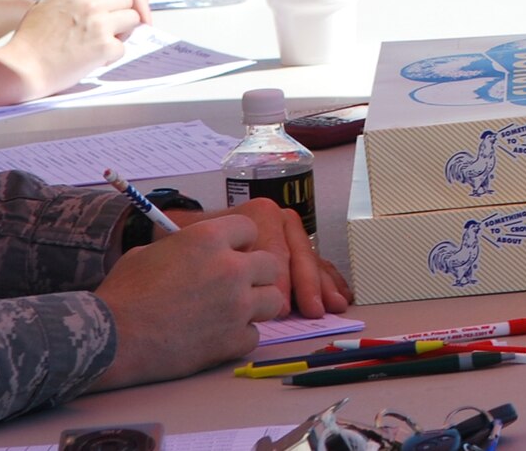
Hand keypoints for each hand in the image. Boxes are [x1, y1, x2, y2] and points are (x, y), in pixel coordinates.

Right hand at [0, 0, 142, 96]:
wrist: (22, 68)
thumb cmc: (29, 42)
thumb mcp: (45, 4)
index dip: (109, 3)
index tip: (107, 13)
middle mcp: (89, 3)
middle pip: (126, 0)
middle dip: (121, 14)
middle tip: (111, 29)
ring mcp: (99, 24)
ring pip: (133, 19)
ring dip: (122, 32)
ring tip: (104, 44)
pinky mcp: (105, 46)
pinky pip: (123, 48)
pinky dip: (111, 57)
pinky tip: (94, 60)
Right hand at [89, 216, 287, 390]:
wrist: (113, 338)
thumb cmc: (124, 293)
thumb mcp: (151, 251)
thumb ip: (184, 247)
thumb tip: (194, 253)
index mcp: (209, 238)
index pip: (251, 228)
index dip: (239, 241)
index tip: (230, 253)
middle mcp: (231, 268)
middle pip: (270, 264)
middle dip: (255, 273)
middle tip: (234, 285)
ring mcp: (237, 306)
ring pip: (273, 300)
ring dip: (256, 305)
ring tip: (231, 311)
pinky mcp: (233, 340)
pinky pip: (254, 335)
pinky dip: (239, 337)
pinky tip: (217, 336)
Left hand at [175, 201, 351, 318]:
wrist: (185, 229)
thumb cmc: (189, 243)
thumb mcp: (196, 245)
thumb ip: (216, 261)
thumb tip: (233, 287)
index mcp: (257, 214)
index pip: (274, 251)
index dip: (279, 282)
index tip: (281, 308)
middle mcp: (277, 219)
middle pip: (297, 254)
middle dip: (306, 284)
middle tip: (311, 310)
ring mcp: (289, 234)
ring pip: (311, 259)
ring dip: (323, 285)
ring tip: (333, 306)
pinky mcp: (296, 248)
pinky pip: (317, 263)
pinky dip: (329, 281)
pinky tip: (340, 295)